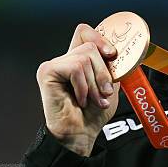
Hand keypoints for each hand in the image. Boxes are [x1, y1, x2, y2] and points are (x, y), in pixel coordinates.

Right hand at [36, 23, 119, 155]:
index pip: (85, 32)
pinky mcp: (47, 72)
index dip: (100, 38)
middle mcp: (65, 59)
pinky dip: (83, 86)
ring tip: (94, 99)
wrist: (81, 134)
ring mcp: (54, 64)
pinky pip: (75, 68)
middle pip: (90, 46)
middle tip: (105, 92)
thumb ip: (112, 65)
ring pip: (84, 58)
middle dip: (103, 72)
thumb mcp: (111, 83)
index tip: (112, 54)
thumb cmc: (94, 112)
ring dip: (95, 83)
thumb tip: (121, 51)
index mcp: (79, 59)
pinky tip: (80, 100)